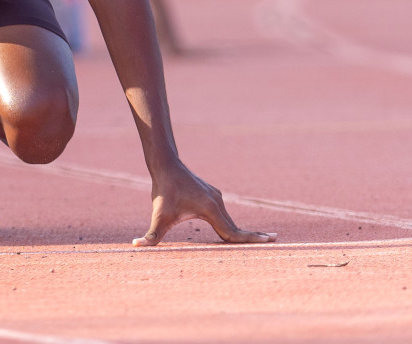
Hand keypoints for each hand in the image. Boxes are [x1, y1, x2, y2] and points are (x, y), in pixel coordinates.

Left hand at [133, 163, 274, 245]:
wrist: (166, 165)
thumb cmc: (163, 193)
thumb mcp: (158, 217)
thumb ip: (151, 235)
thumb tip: (135, 245)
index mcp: (211, 210)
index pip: (233, 231)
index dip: (250, 239)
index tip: (269, 241)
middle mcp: (217, 203)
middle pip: (236, 227)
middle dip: (253, 236)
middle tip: (275, 241)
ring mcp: (216, 198)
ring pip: (230, 220)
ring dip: (242, 232)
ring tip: (262, 239)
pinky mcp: (212, 196)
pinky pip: (224, 215)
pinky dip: (232, 225)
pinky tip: (236, 232)